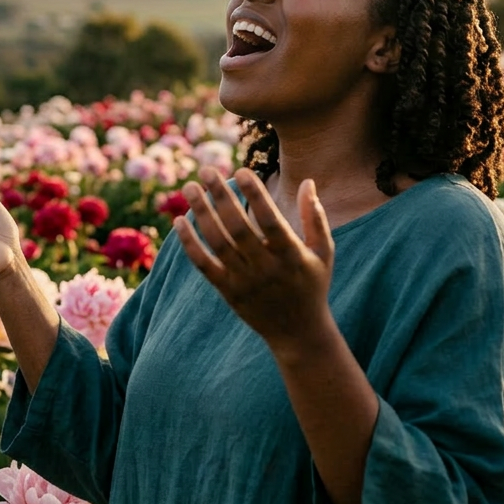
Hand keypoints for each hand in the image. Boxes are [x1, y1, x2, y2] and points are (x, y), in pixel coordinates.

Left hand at [173, 166, 335, 357]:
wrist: (298, 333)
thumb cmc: (313, 286)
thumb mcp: (324, 252)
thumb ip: (315, 217)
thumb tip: (307, 181)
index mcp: (291, 255)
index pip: (270, 219)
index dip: (256, 194)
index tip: (242, 170)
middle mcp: (266, 268)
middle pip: (237, 227)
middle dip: (221, 196)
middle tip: (207, 170)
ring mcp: (245, 281)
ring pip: (217, 242)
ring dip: (201, 213)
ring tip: (191, 187)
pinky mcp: (228, 292)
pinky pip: (204, 265)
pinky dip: (189, 243)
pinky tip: (179, 221)